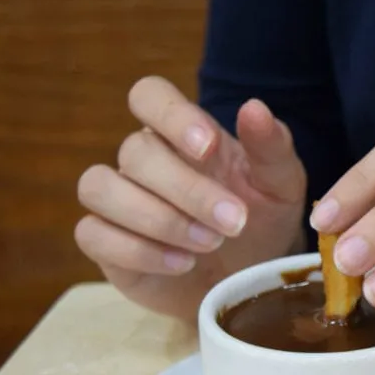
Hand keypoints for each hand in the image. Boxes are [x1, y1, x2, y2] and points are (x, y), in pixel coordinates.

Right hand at [76, 76, 306, 320]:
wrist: (251, 279)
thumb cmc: (262, 222)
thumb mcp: (281, 186)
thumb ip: (271, 147)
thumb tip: (254, 108)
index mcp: (181, 134)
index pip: (149, 95)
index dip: (170, 115)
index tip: (208, 147)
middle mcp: (142, 162)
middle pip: (134, 152)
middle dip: (187, 190)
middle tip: (234, 223)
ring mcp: (117, 201)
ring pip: (99, 188)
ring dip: (157, 218)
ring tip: (207, 244)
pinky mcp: (106, 244)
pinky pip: (93, 235)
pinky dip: (138, 251)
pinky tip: (183, 264)